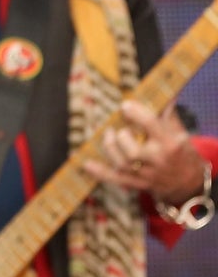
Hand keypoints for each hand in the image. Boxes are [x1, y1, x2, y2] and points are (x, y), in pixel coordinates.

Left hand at [86, 99, 204, 204]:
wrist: (189, 181)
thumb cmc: (181, 151)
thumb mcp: (178, 132)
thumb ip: (166, 114)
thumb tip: (160, 92)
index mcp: (170, 143)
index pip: (152, 125)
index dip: (136, 114)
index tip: (126, 105)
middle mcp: (157, 160)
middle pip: (133, 151)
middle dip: (122, 137)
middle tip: (119, 129)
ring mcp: (147, 175)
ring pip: (122, 164)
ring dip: (110, 149)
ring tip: (109, 136)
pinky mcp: (138, 184)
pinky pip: (116, 179)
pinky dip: (100, 173)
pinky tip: (87, 164)